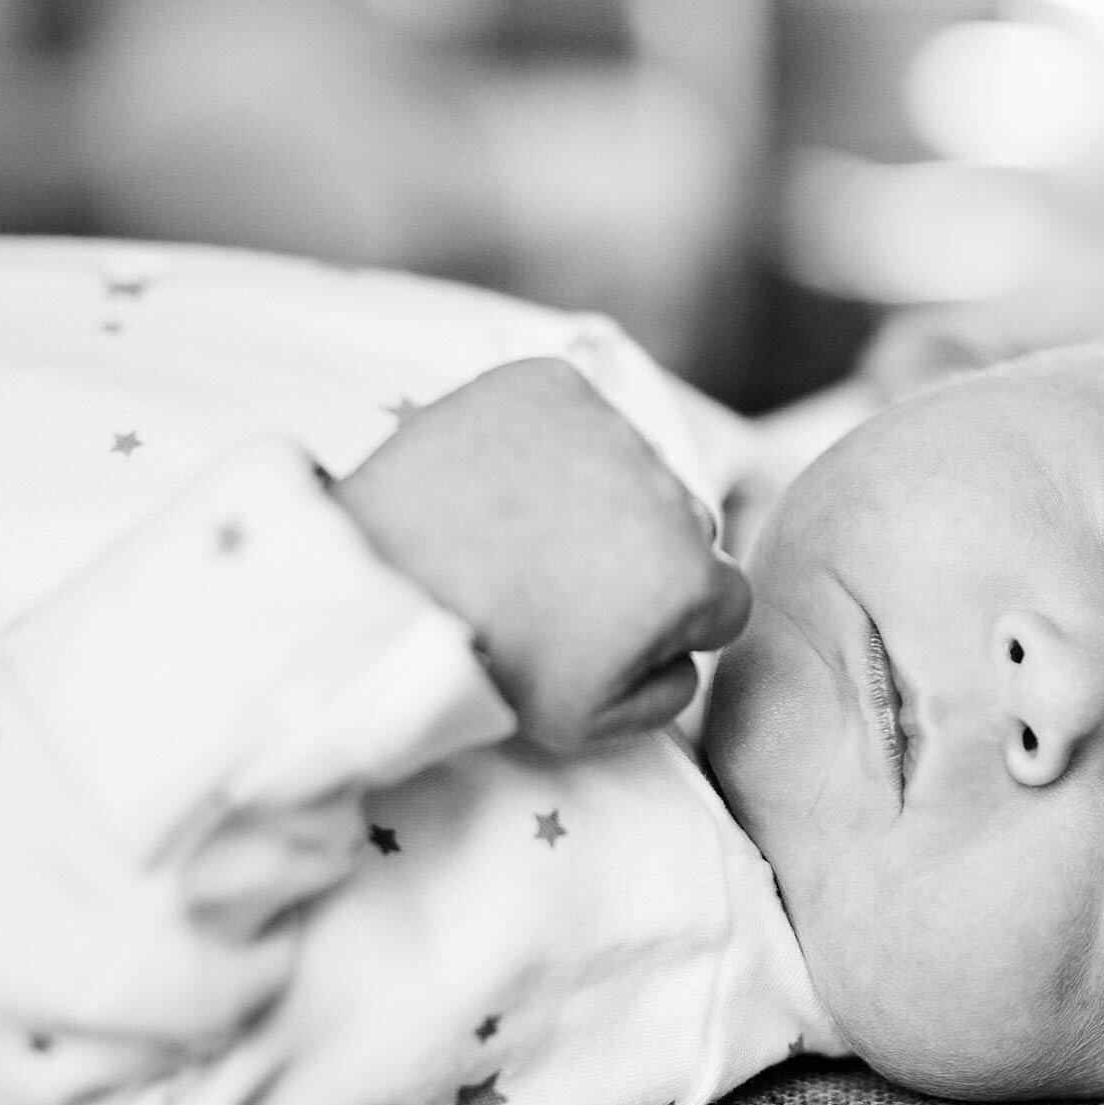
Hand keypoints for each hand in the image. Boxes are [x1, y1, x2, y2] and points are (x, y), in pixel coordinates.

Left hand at [333, 359, 750, 748]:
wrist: (380, 587)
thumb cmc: (488, 662)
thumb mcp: (592, 722)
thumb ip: (670, 693)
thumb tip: (686, 654)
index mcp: (692, 575)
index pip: (724, 598)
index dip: (671, 622)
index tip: (614, 626)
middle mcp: (668, 488)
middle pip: (682, 525)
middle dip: (638, 551)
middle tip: (558, 581)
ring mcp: (608, 427)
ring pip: (627, 464)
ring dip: (594, 491)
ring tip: (517, 531)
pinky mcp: (549, 382)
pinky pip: (572, 409)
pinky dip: (545, 436)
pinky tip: (502, 479)